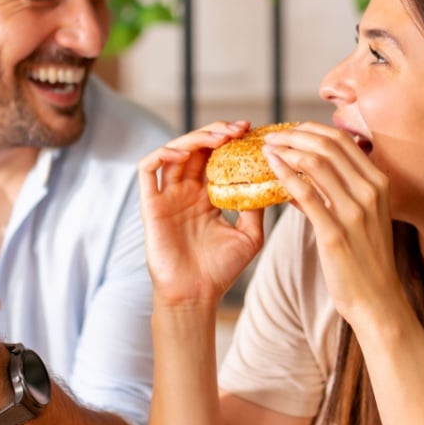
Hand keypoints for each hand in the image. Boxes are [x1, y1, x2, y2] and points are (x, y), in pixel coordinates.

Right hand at [137, 121, 266, 308]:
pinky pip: (148, 170)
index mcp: (207, 196)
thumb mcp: (250, 234)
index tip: (252, 133)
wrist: (195, 295)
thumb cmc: (220, 270)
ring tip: (220, 137)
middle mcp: (186, 191)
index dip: (231, 142)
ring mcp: (167, 196)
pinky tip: (183, 153)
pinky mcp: (150, 204)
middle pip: (197, 149)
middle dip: (218, 133)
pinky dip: (162, 154)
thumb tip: (275, 180)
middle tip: (240, 129)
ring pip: (174, 152)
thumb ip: (257, 207)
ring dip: (195, 138)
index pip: (216, 158)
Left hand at [262, 123, 410, 327]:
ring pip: (316, 162)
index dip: (311, 130)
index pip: (342, 140)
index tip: (289, 131)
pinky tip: (270, 169)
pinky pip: (305, 194)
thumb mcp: (360, 217)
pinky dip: (284, 175)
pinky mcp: (335, 232)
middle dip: (294, 134)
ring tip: (266, 149)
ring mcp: (354, 211)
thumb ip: (337, 193)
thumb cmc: (365, 259)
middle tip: (271, 136)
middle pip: (328, 145)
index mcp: (378, 183)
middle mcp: (370, 191)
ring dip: (286, 150)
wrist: (377, 299)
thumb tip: (300, 177)